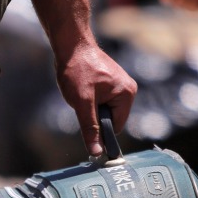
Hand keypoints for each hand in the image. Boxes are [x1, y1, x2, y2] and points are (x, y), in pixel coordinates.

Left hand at [55, 42, 137, 156]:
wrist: (70, 45)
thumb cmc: (77, 70)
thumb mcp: (82, 103)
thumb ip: (90, 128)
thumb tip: (96, 152)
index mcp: (127, 95)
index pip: (115, 127)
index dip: (100, 131)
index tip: (85, 127)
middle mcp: (127, 89)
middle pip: (110, 118)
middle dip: (94, 116)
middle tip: (81, 102)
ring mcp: (119, 84)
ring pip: (103, 109)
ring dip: (90, 107)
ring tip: (81, 92)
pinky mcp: (110, 81)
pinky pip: (101, 100)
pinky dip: (89, 99)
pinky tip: (81, 88)